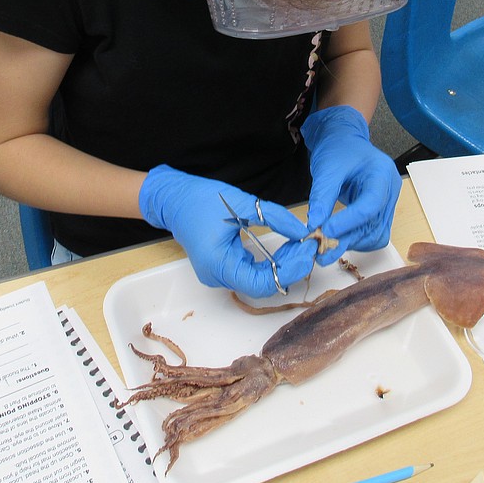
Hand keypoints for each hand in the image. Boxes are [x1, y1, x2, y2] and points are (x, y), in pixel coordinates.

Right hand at [139, 165, 316, 295]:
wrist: (173, 198)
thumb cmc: (200, 199)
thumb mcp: (242, 203)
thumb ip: (274, 217)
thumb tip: (302, 230)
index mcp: (219, 265)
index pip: (262, 282)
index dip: (290, 270)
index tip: (308, 251)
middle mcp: (218, 277)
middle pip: (263, 284)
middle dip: (291, 266)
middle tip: (310, 246)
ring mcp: (220, 274)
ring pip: (260, 280)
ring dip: (284, 264)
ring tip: (301, 244)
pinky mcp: (223, 267)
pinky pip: (253, 272)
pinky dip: (272, 262)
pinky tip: (286, 247)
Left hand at [301, 105, 401, 263]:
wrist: (342, 140)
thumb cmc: (338, 148)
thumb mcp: (327, 169)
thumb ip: (322, 197)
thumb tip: (314, 225)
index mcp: (382, 173)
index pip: (371, 204)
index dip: (348, 221)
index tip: (325, 230)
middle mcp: (390, 191)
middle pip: (375, 225)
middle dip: (348, 238)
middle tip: (322, 247)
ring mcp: (386, 203)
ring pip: (375, 235)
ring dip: (352, 243)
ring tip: (327, 246)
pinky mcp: (378, 213)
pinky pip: (371, 234)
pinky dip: (355, 240)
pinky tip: (338, 239)